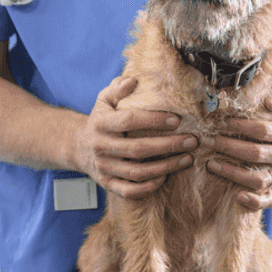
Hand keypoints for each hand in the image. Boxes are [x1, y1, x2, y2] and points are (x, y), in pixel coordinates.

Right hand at [76, 76, 197, 199]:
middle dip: (169, 145)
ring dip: (166, 167)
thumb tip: (133, 80)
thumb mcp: (104, 100)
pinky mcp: (108, 184)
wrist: (79, 147)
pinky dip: (149, 186)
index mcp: (101, 123)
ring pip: (137, 172)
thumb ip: (117, 88)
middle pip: (138, 149)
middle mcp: (101, 147)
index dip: (154, 120)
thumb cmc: (100, 119)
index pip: (129, 121)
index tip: (177, 119)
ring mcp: (104, 168)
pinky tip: (166, 177)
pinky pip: (130, 190)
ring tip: (187, 159)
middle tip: (192, 141)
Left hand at [206, 88, 271, 209]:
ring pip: (260, 179)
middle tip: (208, 141)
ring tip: (211, 164)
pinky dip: (255, 202)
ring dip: (234, 173)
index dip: (242, 126)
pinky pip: (271, 200)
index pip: (264, 131)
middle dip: (229, 148)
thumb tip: (270, 103)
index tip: (222, 122)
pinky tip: (237, 196)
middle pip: (257, 155)